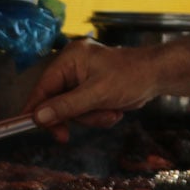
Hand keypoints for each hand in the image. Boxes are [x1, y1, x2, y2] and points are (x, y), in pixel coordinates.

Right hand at [23, 35, 189, 141]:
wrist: (158, 76)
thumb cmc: (131, 76)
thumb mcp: (97, 94)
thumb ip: (67, 106)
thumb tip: (38, 116)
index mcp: (70, 59)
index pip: (43, 86)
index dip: (36, 109)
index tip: (31, 127)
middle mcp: (73, 67)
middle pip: (56, 102)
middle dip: (76, 116)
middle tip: (76, 129)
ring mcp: (82, 80)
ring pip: (72, 111)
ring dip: (91, 118)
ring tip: (110, 111)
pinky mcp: (92, 91)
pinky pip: (85, 112)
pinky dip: (99, 116)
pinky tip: (114, 110)